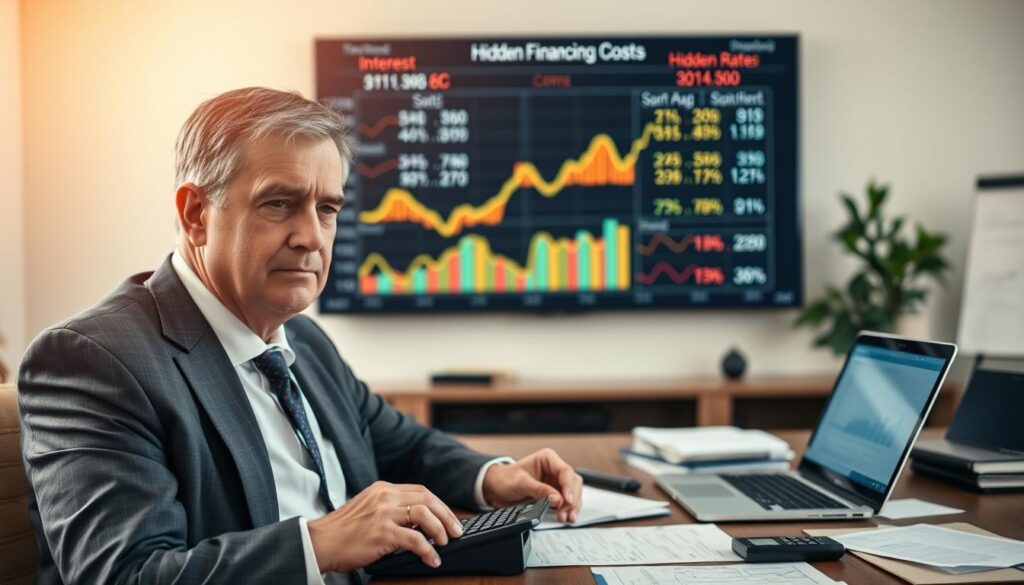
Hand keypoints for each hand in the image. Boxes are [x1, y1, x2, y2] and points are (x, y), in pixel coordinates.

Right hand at [307, 481, 463, 572]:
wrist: (320, 542)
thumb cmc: (342, 531)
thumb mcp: (367, 507)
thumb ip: (389, 507)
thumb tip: (418, 520)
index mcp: (383, 489)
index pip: (421, 491)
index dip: (439, 505)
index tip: (449, 518)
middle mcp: (385, 497)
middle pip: (427, 500)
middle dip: (447, 516)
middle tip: (456, 531)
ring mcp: (383, 514)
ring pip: (424, 515)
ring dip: (440, 530)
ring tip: (444, 543)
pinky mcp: (382, 533)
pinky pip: (415, 540)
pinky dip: (428, 551)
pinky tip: (431, 559)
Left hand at [481, 448, 582, 522]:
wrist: (496, 489)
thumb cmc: (506, 479)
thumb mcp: (520, 483)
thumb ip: (539, 490)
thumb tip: (557, 499)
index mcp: (547, 459)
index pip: (565, 471)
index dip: (569, 486)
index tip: (567, 500)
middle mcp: (554, 469)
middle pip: (573, 483)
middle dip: (571, 499)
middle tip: (565, 513)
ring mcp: (556, 482)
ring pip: (573, 493)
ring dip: (572, 506)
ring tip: (567, 518)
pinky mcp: (556, 494)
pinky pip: (567, 502)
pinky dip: (569, 510)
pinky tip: (567, 517)